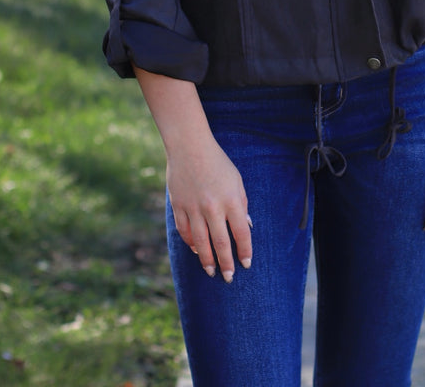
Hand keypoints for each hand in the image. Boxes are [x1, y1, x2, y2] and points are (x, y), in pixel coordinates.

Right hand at [166, 138, 251, 282]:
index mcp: (231, 200)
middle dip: (226, 263)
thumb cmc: (217, 162)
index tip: (246, 264)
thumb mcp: (236, 180)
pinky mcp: (179, 207)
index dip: (245, 251)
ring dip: (207, 260)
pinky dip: (191, 244)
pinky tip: (197, 251)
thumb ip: (241, 204)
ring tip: (211, 272)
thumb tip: (246, 227)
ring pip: (201, 243)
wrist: (190, 147)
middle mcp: (213, 207)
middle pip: (221, 243)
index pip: (241, 233)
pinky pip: (184, 232)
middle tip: (229, 277)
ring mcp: (193, 208)